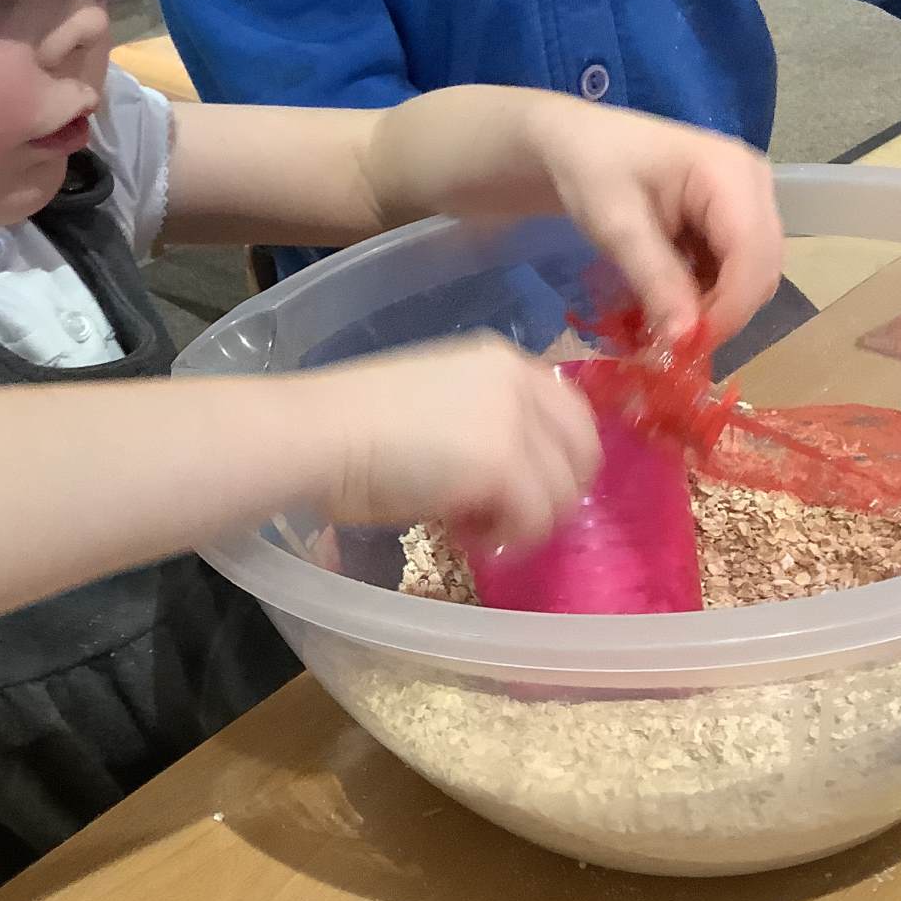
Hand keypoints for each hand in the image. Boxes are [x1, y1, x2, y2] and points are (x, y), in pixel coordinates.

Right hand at [314, 334, 600, 548]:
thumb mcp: (435, 404)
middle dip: (553, 495)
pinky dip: (507, 540)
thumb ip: (482, 422)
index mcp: (500, 360)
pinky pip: (533, 521)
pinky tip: (467, 538)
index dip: (559, 459)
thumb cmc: (349, 423)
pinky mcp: (504, 466)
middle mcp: (518, 382)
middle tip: (509, 518)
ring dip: (524, 522)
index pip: (570, 412)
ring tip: (474, 529)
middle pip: (582, 453)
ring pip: (561, 494)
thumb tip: (507, 474)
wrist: (317, 433)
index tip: (529, 489)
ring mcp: (515, 423)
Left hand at [532, 106, 783, 341]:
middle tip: (670, 343)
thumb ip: (654, 278)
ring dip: (714, 307)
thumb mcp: (615, 225)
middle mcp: (754, 184)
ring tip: (664, 323)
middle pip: (762, 268)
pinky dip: (708, 294)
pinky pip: (736, 270)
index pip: (752, 252)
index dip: (729, 307)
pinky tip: (670, 300)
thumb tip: (685, 338)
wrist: (578, 144)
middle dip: (722, 312)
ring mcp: (749, 201)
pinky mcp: (735, 219)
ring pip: (752, 275)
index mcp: (729, 172)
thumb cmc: (592, 170)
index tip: (688, 347)